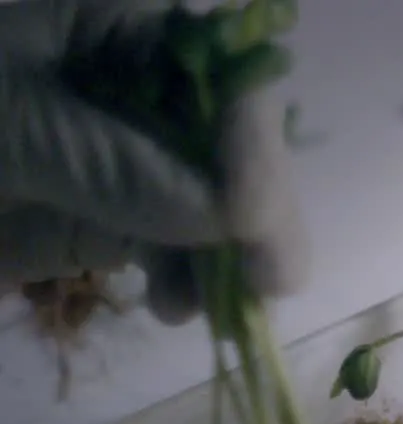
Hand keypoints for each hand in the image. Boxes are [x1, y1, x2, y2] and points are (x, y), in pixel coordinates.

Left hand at [0, 0, 306, 324]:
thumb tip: (229, 215)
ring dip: (234, 260)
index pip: (227, 78)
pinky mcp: (124, 217)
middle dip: (260, 210)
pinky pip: (185, 249)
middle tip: (275, 278)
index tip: (249, 212)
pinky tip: (185, 309)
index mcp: (130, 32)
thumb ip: (119, 167)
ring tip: (229, 311)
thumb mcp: (19, 126)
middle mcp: (153, 92)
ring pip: (222, 207)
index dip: (250, 142)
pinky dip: (195, 282)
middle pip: (238, 148)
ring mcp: (142, 159)